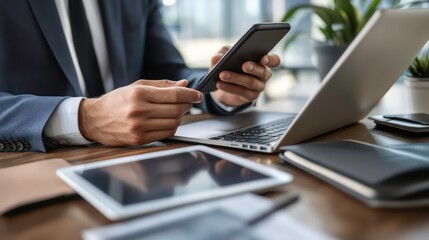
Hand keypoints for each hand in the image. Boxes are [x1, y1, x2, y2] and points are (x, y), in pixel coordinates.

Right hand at [78, 80, 201, 145]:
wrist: (94, 119)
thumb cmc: (116, 100)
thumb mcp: (136, 86)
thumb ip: (162, 85)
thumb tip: (184, 84)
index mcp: (139, 94)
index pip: (174, 95)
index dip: (190, 94)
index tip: (197, 94)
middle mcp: (140, 111)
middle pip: (176, 109)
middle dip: (187, 105)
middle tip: (188, 102)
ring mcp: (140, 127)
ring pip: (174, 122)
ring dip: (180, 117)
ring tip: (176, 111)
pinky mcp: (139, 139)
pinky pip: (166, 133)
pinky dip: (172, 126)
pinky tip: (168, 121)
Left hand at [211, 46, 280, 106]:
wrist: (222, 84)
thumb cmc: (228, 65)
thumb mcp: (224, 56)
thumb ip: (222, 53)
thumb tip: (217, 56)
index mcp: (262, 61)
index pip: (275, 60)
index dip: (271, 60)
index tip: (264, 59)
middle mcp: (264, 74)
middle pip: (263, 72)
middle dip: (253, 68)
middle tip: (244, 66)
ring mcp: (259, 87)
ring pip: (250, 82)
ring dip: (236, 78)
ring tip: (222, 74)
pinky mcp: (250, 96)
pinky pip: (241, 92)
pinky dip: (229, 87)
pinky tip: (220, 84)